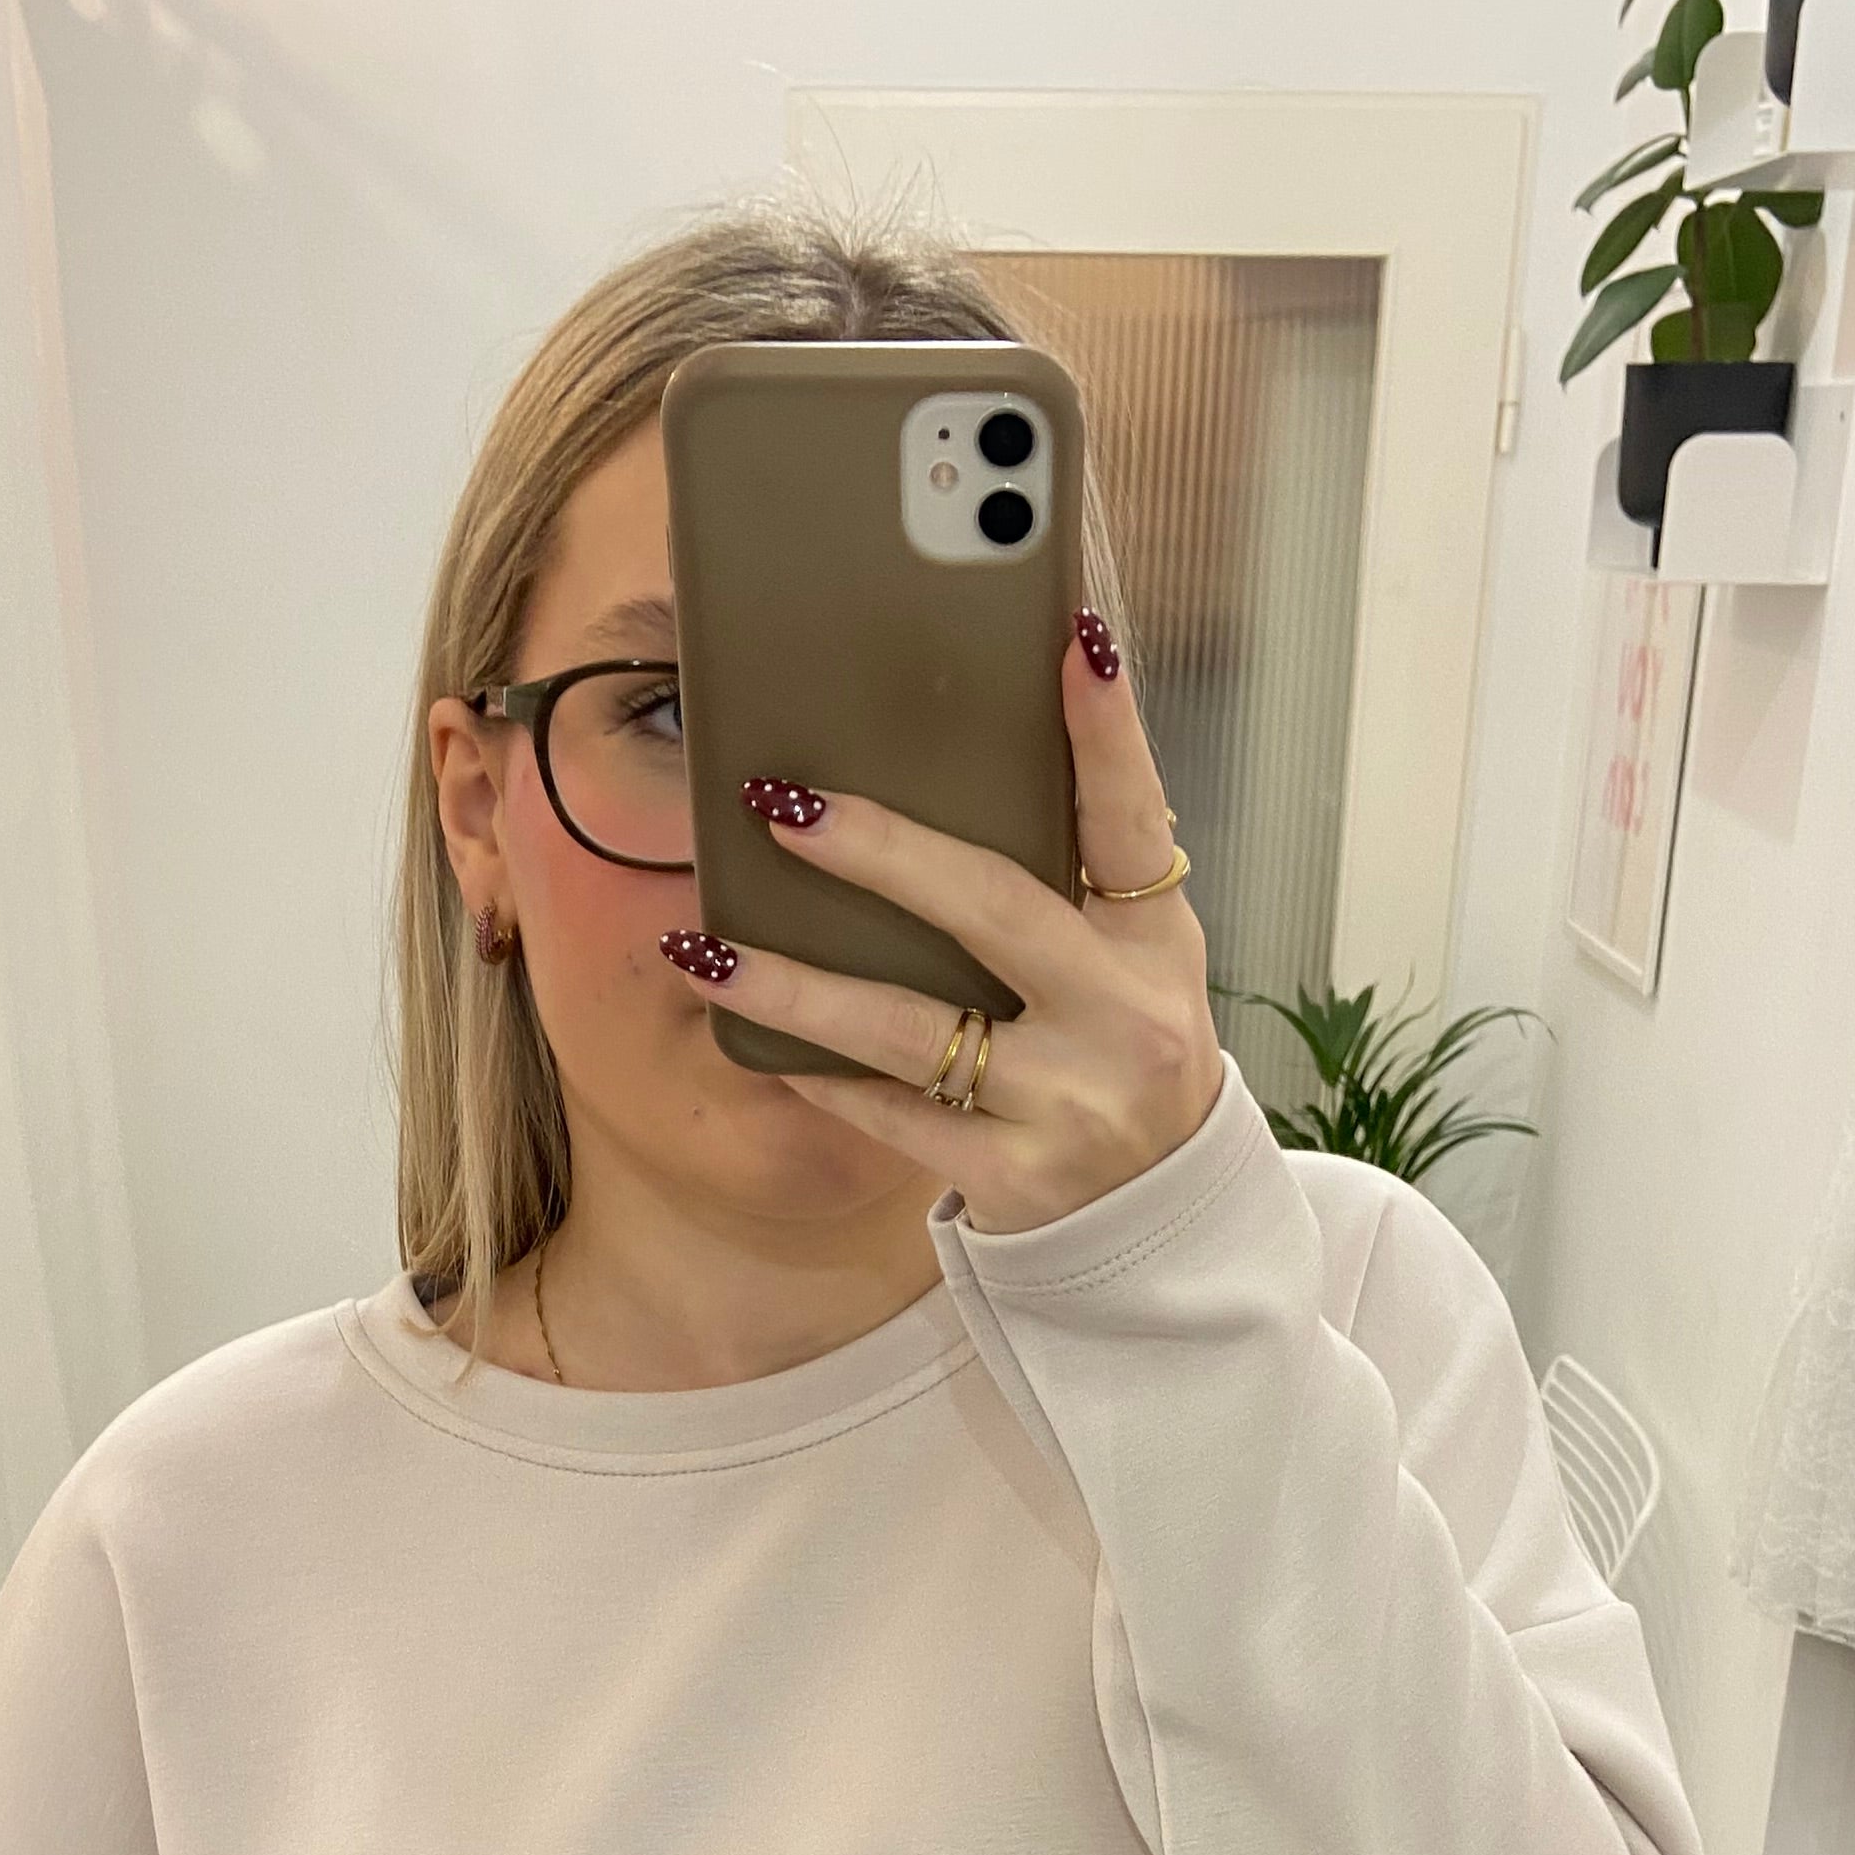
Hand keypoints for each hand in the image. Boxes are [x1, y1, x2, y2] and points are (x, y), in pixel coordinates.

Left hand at [659, 609, 1227, 1237]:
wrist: (1155, 1212)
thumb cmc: (1119, 1050)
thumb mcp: (1130, 958)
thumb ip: (1069, 874)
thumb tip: (963, 751)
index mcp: (1153, 940)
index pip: (1130, 820)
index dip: (1108, 733)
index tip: (1075, 641)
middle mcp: (1121, 1017)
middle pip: (992, 909)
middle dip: (880, 852)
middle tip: (779, 802)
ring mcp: (1067, 1102)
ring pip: (908, 1029)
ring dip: (793, 987)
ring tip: (699, 946)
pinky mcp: (1014, 1178)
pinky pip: (891, 1116)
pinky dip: (821, 1075)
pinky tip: (756, 1042)